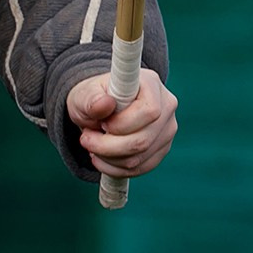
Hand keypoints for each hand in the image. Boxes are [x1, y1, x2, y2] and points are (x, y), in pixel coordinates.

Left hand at [67, 63, 177, 178]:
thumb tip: (105, 104)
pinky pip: (139, 168)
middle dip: (108, 146)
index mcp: (151, 84)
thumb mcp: (85, 94)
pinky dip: (114, 168)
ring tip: (93, 145)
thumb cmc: (94, 98)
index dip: (122, 124)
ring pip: (139, 158)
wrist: (100, 110)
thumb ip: (91, 99)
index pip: (149, 111)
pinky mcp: (161, 149)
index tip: (102, 122)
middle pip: (143, 141)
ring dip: (108, 158)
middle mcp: (166, 106)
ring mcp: (167, 130)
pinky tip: (101, 157)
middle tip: (86, 139)